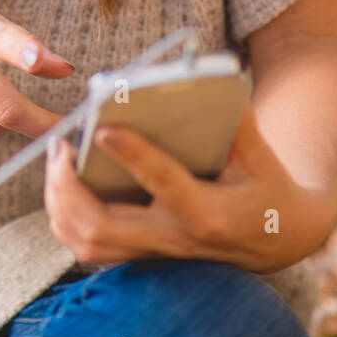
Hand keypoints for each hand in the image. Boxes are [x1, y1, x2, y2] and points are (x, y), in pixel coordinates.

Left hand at [43, 102, 336, 274]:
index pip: (164, 183)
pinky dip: (66, 221)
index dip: (133, 155)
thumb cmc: (268, 188)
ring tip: (56, 162)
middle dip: (68, 188)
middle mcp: (175, 237)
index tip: (103, 129)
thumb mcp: (262, 156)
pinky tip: (62, 188)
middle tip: (59, 146)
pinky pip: (91, 250)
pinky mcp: (144, 256)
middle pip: (104, 227)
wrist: (280, 239)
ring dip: (60, 205)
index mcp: (207, 210)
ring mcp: (156, 252)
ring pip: (90, 244)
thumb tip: (213, 80)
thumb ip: (239, 122)